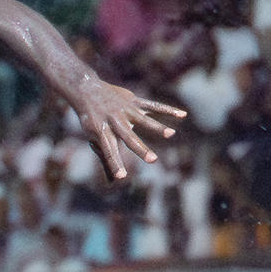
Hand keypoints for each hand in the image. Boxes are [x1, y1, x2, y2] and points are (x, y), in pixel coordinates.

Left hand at [69, 79, 184, 181]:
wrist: (87, 91)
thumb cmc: (91, 120)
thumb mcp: (92, 136)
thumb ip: (105, 154)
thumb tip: (111, 180)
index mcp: (101, 131)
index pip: (108, 151)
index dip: (114, 163)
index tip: (121, 176)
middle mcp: (114, 121)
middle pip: (128, 137)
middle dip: (140, 149)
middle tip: (153, 160)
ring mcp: (125, 110)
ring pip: (143, 119)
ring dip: (157, 127)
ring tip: (171, 134)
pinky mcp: (133, 101)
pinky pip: (153, 105)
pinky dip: (168, 110)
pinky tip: (183, 115)